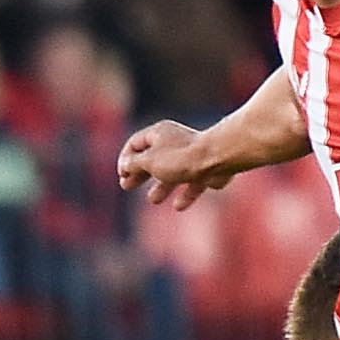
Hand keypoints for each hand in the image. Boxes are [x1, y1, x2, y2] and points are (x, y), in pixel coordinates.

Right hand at [116, 118, 235, 208]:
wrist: (218, 159)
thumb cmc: (181, 158)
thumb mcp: (150, 161)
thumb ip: (135, 164)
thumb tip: (126, 166)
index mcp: (158, 133)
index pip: (135, 143)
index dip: (125, 159)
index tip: (122, 175)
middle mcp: (175, 142)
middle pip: (153, 158)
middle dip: (140, 173)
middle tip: (126, 186)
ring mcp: (192, 156)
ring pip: (173, 172)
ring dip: (162, 186)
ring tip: (153, 200)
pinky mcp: (208, 170)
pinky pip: (194, 182)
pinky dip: (185, 194)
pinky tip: (179, 206)